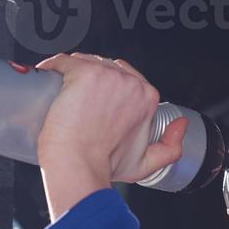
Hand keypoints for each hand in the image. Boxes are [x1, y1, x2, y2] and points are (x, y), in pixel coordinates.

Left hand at [35, 53, 186, 218]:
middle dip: (89, 80)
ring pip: (84, 61)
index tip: (92, 100)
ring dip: (70, 73)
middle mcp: (130, 83)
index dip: (106, 88)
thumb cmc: (104, 166)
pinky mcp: (81, 72)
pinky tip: (48, 78)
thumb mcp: (146, 163)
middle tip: (75, 101)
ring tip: (60, 93)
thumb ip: (171, 148)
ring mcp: (106, 75)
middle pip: (104, 66)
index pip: (124, 78)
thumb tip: (181, 126)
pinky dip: (52, 67)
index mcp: (146, 98)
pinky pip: (62, 60)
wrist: (78, 167)